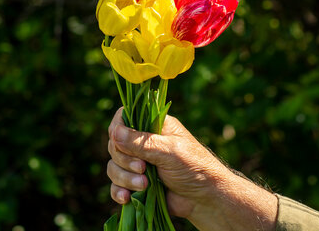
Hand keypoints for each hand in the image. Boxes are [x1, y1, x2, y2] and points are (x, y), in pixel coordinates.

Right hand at [106, 107, 277, 230]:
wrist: (205, 199)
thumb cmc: (195, 168)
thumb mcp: (170, 151)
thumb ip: (142, 143)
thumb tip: (115, 132)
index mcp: (154, 126)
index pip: (124, 118)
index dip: (117, 129)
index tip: (119, 141)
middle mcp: (144, 143)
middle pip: (114, 145)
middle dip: (125, 160)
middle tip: (143, 168)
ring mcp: (139, 164)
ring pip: (113, 166)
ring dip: (124, 178)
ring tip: (144, 186)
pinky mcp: (136, 184)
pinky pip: (116, 185)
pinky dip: (119, 191)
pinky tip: (126, 198)